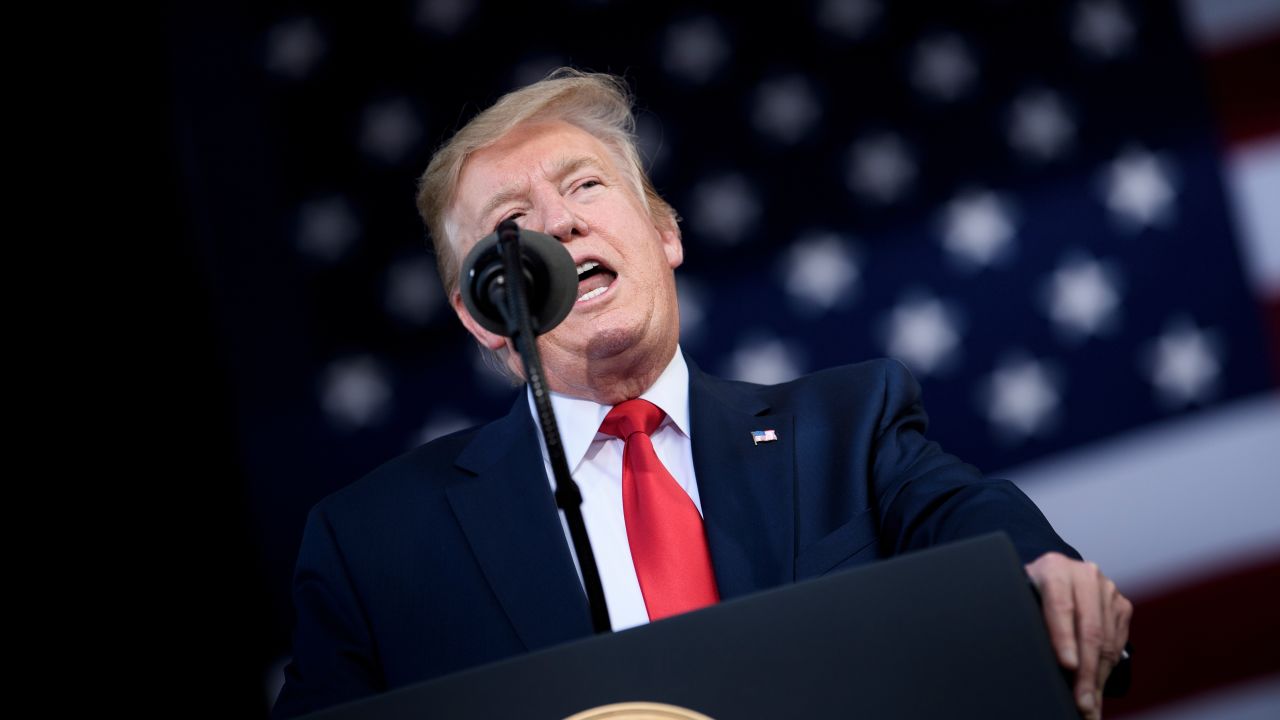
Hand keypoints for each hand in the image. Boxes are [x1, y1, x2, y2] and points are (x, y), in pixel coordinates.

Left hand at [1025, 552, 1131, 719]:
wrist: (1055, 575)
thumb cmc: (1030, 591)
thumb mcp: (1021, 596)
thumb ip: (1024, 615)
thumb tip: (1020, 654)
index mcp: (1054, 568)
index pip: (1060, 606)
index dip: (1064, 638)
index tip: (1067, 665)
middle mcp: (1085, 575)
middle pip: (1089, 629)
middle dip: (1085, 671)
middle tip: (1081, 701)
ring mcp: (1107, 589)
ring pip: (1106, 641)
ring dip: (1098, 678)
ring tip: (1089, 704)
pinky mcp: (1121, 605)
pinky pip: (1117, 644)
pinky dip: (1106, 671)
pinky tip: (1096, 689)